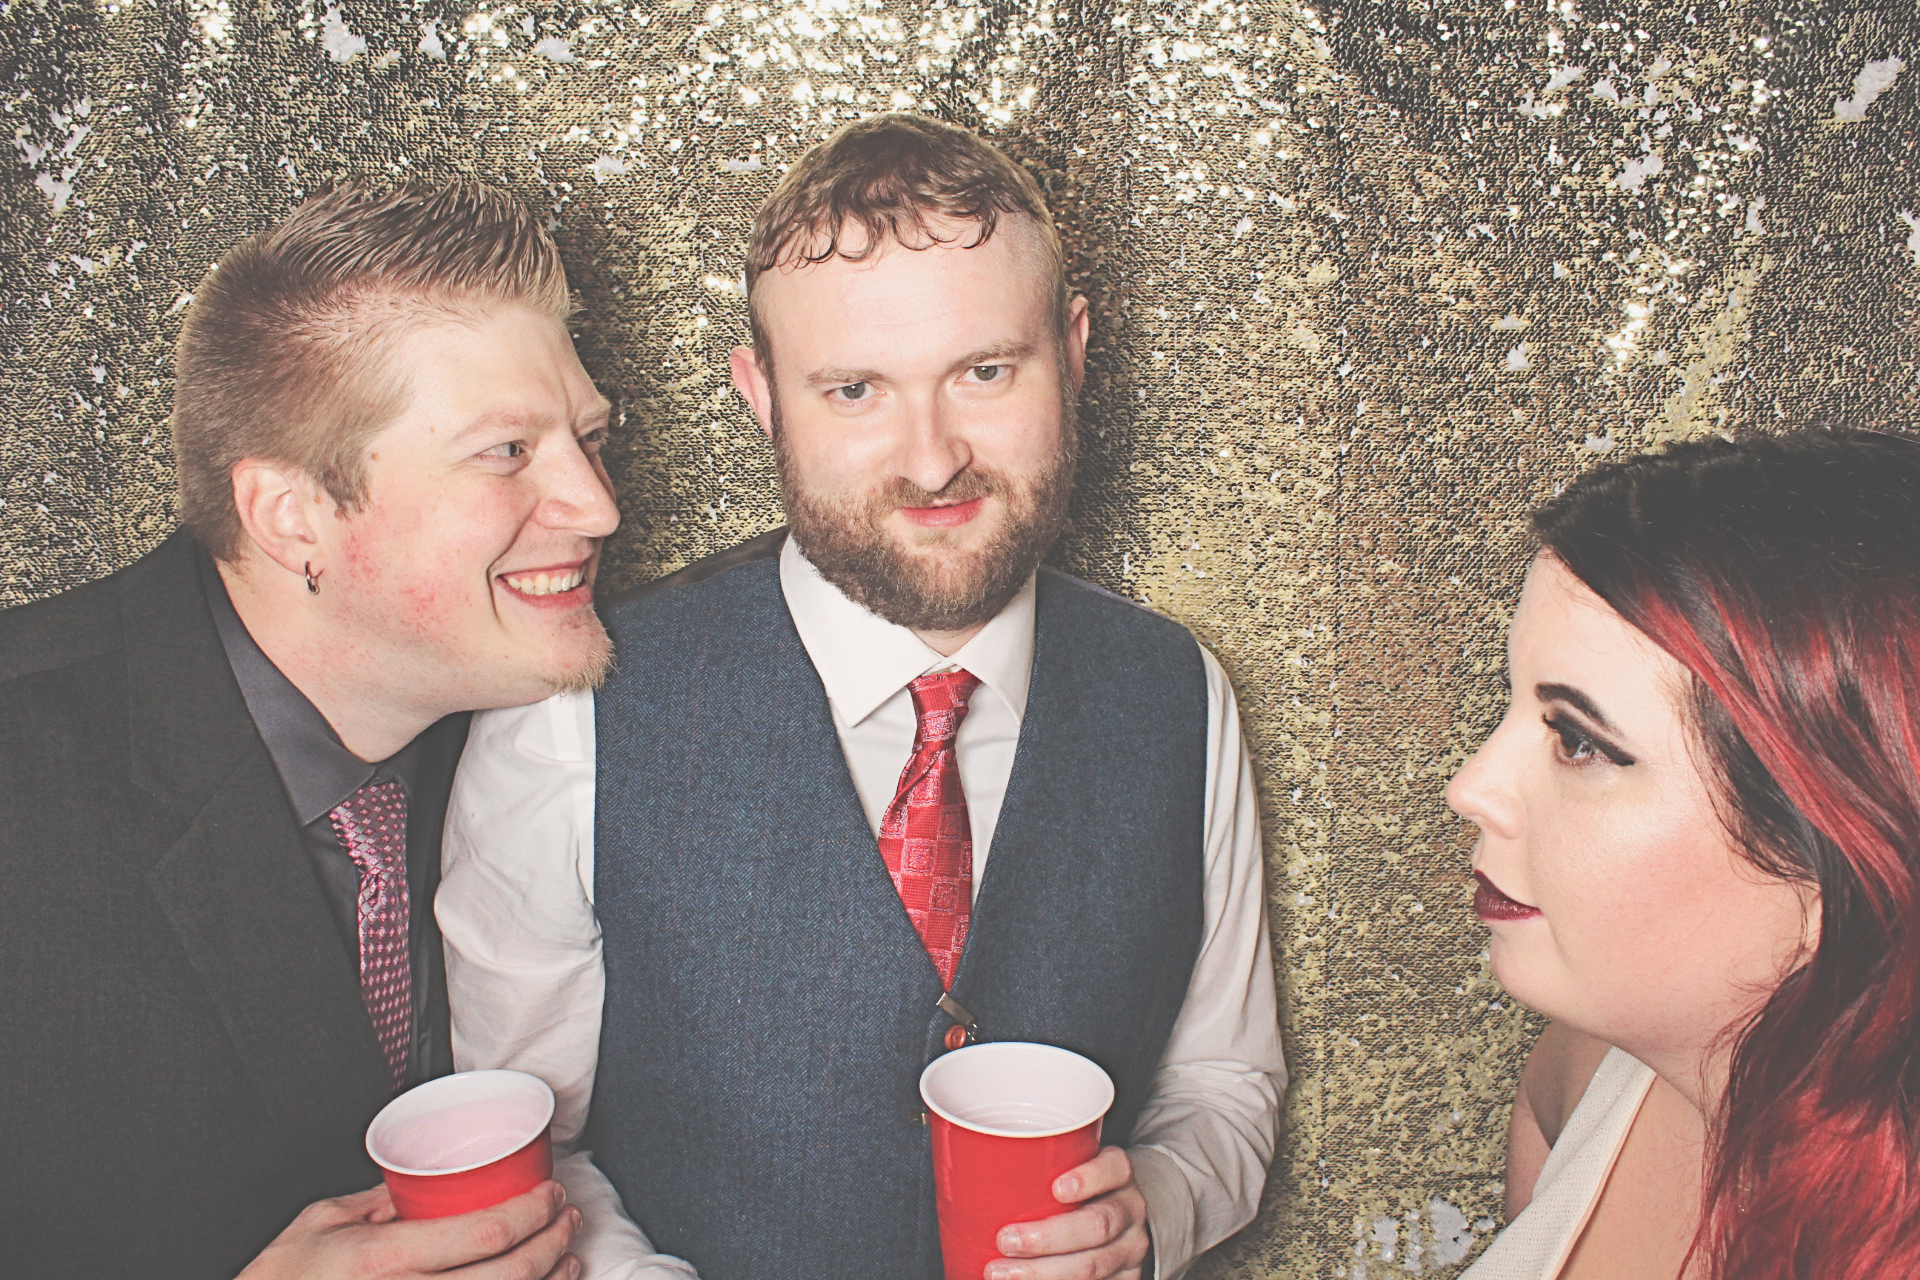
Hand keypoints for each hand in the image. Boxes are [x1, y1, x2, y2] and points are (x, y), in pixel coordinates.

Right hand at [237, 1180, 580, 1279]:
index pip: (485, 1234)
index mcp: (385, 1259)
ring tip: (568, 1258)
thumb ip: (375, 1200)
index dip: (532, 1212)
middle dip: (553, 1242)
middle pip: (510, 1275)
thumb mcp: (321, 1224)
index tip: (550, 1193)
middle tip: (566, 1219)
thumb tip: (420, 1180)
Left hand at [986, 1147, 1149, 1279]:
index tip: (1056, 1188)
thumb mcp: (1070, 1167)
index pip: (1113, 1169)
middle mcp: (1130, 1210)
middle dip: (1048, 1237)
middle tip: (1004, 1240)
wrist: (1121, 1218)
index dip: (1088, 1178)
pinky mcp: (1126, 1278)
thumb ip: (1036, 1168)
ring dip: (1043, 1273)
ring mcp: (1130, 1249)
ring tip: (1000, 1274)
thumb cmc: (1077, 1190)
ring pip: (1093, 1266)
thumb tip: (962, 1164)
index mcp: (1119, 1175)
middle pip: (1097, 1225)